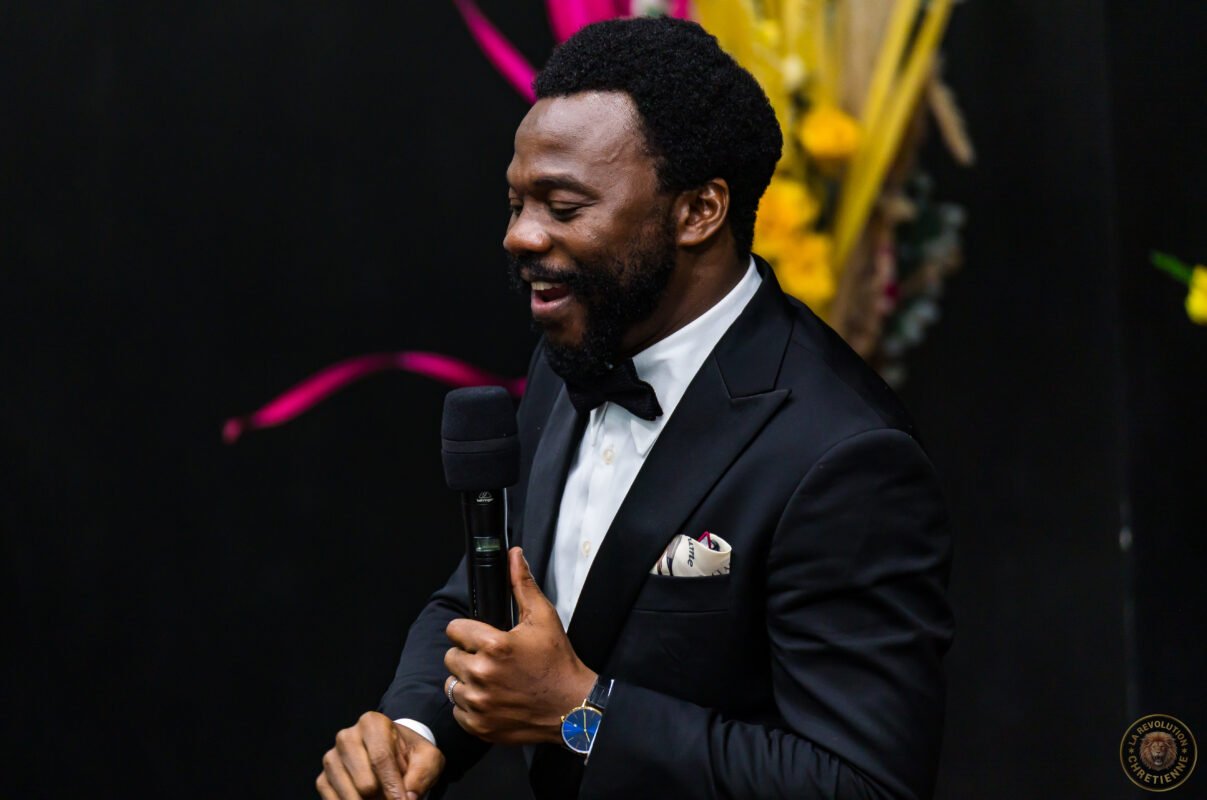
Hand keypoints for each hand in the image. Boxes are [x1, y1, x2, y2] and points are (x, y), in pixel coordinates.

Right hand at [316, 711, 443, 799]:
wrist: (394, 754)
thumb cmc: (411, 755)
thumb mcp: (428, 758)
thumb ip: (421, 776)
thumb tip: (408, 798)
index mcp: (372, 723)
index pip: (381, 759)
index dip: (393, 787)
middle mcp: (346, 737)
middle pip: (365, 783)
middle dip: (384, 798)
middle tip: (396, 796)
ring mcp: (331, 758)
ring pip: (350, 796)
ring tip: (383, 795)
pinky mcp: (323, 778)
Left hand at [443, 547, 596, 744]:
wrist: (572, 708)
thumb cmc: (558, 662)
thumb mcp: (543, 618)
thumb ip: (522, 585)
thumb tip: (514, 555)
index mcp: (493, 646)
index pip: (454, 630)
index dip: (469, 632)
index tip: (483, 638)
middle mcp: (481, 674)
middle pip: (451, 657)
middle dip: (468, 656)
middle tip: (493, 660)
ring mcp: (478, 703)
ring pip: (452, 684)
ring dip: (468, 681)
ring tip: (493, 680)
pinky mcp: (479, 725)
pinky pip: (458, 710)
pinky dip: (471, 706)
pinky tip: (493, 699)